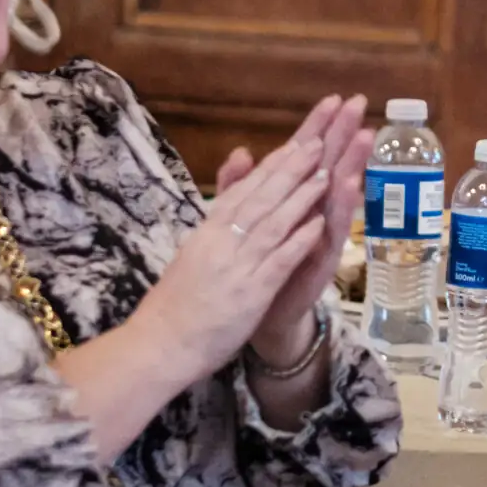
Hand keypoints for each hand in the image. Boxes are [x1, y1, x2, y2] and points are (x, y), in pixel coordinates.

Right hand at [135, 136, 329, 381]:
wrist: (160, 344)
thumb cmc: (177, 301)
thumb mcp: (194, 252)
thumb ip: (217, 218)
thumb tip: (226, 193)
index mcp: (208, 230)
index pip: (244, 189)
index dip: (273, 165)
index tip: (299, 141)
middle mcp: (221, 241)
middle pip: (261, 197)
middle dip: (291, 168)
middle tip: (318, 142)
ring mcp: (236, 265)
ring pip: (272, 223)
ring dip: (301, 197)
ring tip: (326, 173)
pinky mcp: (249, 293)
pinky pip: (278, 261)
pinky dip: (298, 241)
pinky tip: (319, 224)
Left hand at [214, 94, 372, 367]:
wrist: (259, 316)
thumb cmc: (258, 265)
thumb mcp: (244, 221)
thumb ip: (239, 187)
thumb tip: (241, 151)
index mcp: (292, 200)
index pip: (307, 156)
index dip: (319, 127)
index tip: (334, 98)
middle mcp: (313, 212)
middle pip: (331, 166)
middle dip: (345, 136)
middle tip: (360, 106)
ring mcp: (322, 236)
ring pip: (339, 194)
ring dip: (352, 164)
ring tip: (364, 137)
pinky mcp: (323, 259)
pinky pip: (334, 230)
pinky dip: (342, 208)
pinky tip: (350, 188)